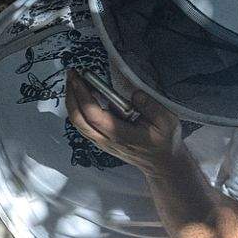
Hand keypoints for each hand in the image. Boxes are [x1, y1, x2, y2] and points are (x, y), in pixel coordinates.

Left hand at [66, 67, 183, 166]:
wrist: (161, 163)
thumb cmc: (165, 141)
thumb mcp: (166, 121)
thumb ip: (150, 105)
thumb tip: (133, 93)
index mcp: (120, 134)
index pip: (93, 115)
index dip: (83, 96)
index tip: (79, 77)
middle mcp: (106, 140)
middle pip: (78, 119)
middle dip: (71, 95)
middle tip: (72, 74)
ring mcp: (101, 142)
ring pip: (77, 122)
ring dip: (72, 100)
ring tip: (75, 80)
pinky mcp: (101, 140)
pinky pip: (83, 124)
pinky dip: (78, 107)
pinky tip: (84, 93)